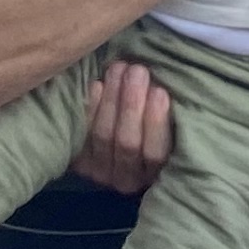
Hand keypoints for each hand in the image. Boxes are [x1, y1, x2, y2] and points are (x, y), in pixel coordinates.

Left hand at [66, 58, 174, 193]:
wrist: (116, 143)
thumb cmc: (154, 130)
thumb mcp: (170, 131)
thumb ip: (170, 117)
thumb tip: (166, 84)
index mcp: (155, 174)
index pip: (155, 152)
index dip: (156, 122)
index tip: (159, 91)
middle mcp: (127, 179)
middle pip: (127, 142)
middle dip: (132, 104)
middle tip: (137, 70)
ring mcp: (99, 172)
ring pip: (104, 135)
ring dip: (112, 99)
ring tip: (119, 68)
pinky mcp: (78, 161)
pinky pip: (82, 132)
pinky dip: (91, 107)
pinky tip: (98, 84)